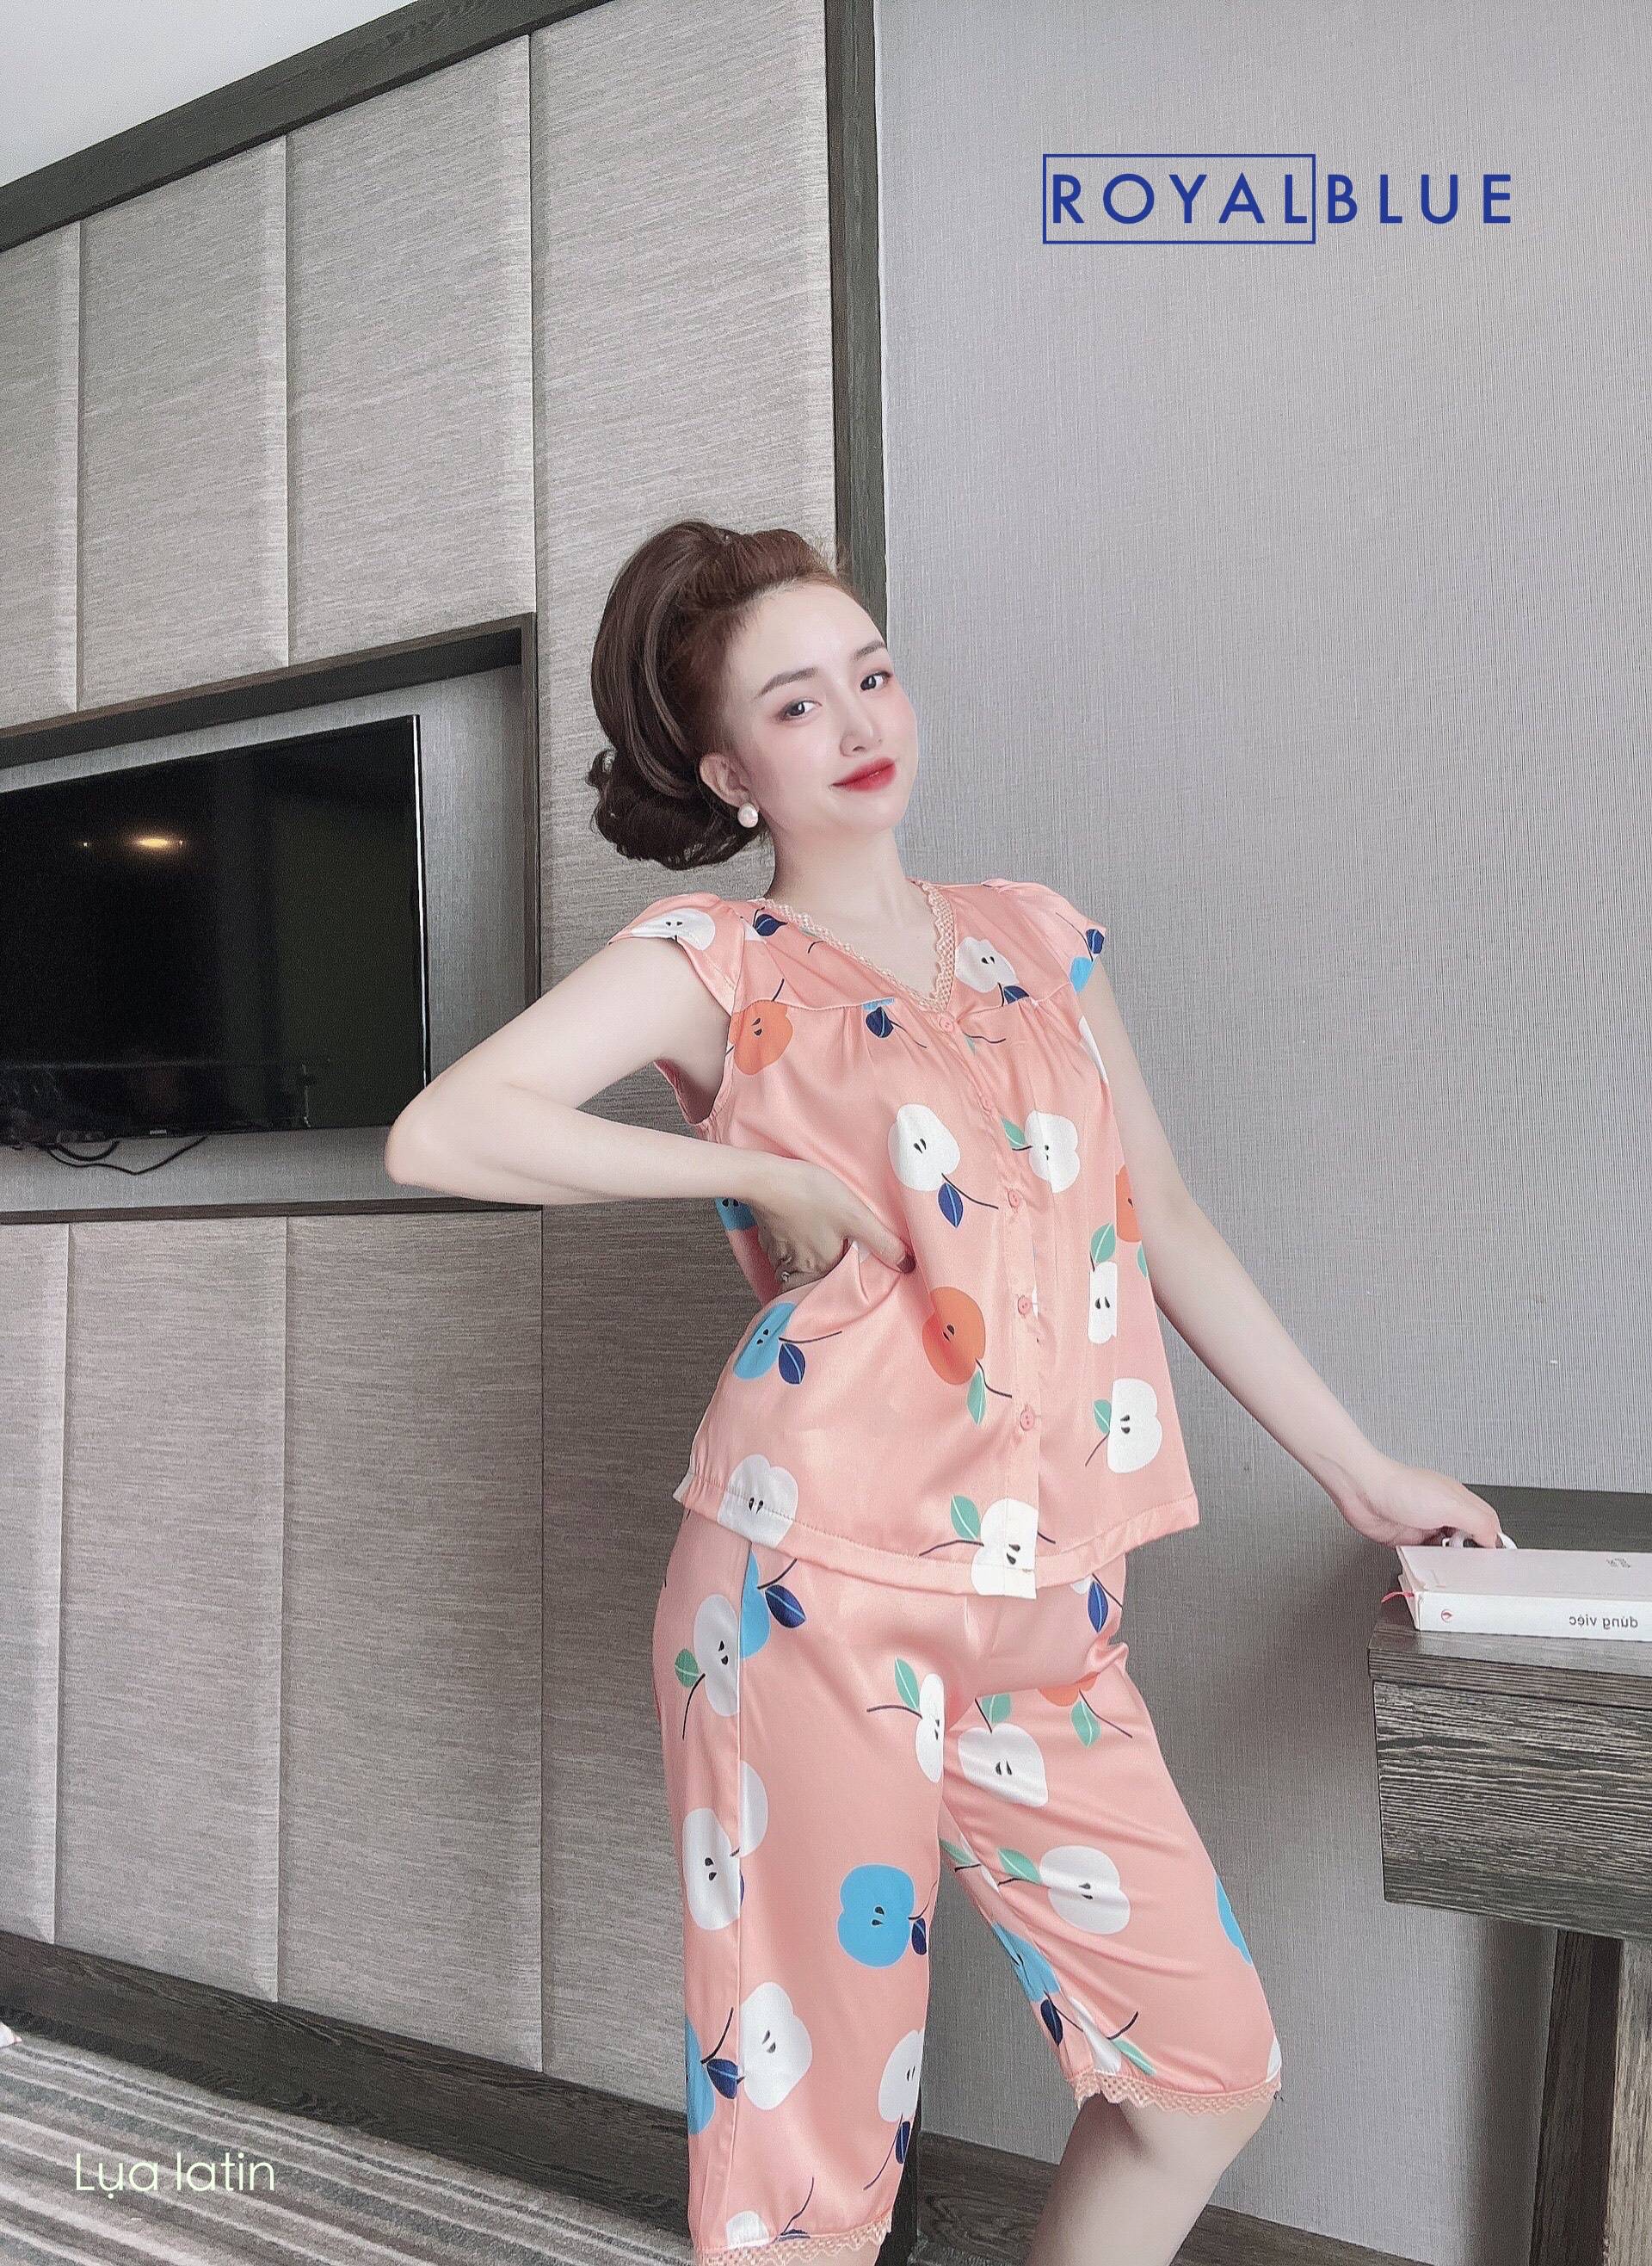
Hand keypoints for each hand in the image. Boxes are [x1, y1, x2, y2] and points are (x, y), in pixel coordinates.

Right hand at [747, 1160, 911, 1290]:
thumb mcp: (856, 1217)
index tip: (853, 1285)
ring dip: (806, 1262)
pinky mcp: (768, 1235)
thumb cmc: (810, 1195)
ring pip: (796, 1266)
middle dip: (823, 1277)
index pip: (834, 1288)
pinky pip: (782, 1250)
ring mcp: (778, 1252)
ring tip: (820, 1249)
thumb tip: (908, 1266)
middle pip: (813, 1280)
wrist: (765, 1178)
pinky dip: (791, 1246)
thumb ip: (882, 1242)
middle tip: (837, 1268)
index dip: (843, 1287)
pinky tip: (800, 1231)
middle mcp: (797, 1266)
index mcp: (821, 1266)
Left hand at [1331, 1452, 1506, 1549]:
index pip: (1486, 1523)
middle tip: (1468, 1562)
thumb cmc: (1399, 1487)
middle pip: (1467, 1540)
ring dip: (1448, 1560)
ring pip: (1446, 1552)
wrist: (1361, 1491)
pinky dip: (1428, 1564)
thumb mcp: (1452, 1504)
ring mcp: (1424, 1527)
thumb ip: (1479, 1522)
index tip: (1494, 1558)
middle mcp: (1442, 1513)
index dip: (1492, 1540)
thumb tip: (1495, 1539)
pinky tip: (1428, 1564)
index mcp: (1458, 1500)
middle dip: (1470, 1554)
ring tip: (1446, 1562)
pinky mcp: (1407, 1539)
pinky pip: (1424, 1558)